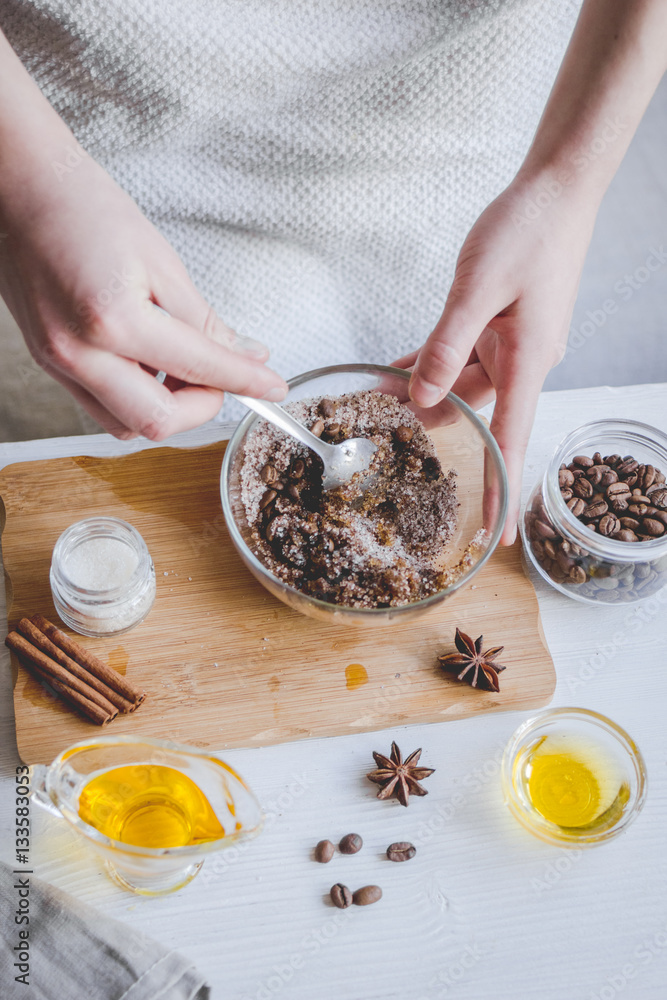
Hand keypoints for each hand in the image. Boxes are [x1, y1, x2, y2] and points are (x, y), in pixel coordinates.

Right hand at [0, 151, 287, 439]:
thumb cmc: (85, 210)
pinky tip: (148, 367)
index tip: (272, 387)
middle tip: (221, 379)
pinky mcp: (50, 365)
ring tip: (181, 370)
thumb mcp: (161, 261)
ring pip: (126, 426)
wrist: (22, 192)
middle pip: (157, 421)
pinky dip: (135, 400)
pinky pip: (101, 408)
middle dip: (202, 408)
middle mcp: (79, 353)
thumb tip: (244, 354)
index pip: (198, 367)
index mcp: (113, 319)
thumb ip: (203, 321)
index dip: (244, 380)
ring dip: (165, 409)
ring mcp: (59, 364)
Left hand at [396, 176, 595, 542]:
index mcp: (526, 362)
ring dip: (421, 389)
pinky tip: (398, 368)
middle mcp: (521, 362)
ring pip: (459, 383)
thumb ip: (446, 345)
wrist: (555, 190)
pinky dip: (431, 362)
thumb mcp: (478, 288)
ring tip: (375, 393)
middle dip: (430, 424)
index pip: (512, 441)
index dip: (502, 489)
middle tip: (380, 431)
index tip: (498, 536)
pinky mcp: (498, 326)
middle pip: (473, 412)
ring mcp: (510, 344)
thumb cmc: (527, 233)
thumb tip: (423, 397)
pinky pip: (460, 355)